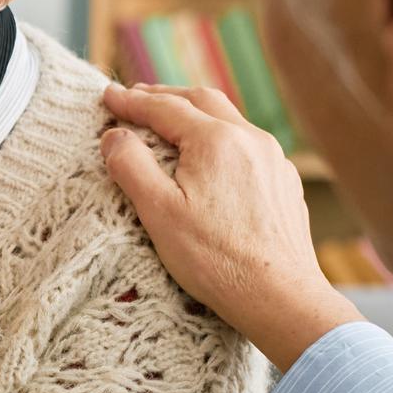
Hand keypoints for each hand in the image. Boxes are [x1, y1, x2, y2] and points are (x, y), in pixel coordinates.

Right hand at [99, 84, 360, 370]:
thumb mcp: (159, 212)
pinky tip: (211, 159)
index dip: (131, 101)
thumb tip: (114, 135)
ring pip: (229, 121)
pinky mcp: (284, 182)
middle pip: (201, 101)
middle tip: (136, 99)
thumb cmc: (215, 260)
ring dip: (195, 114)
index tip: (107, 96)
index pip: (164, 108)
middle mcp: (250, 139)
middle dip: (165, 96)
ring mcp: (273, 160)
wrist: (279, 296)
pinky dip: (220, 139)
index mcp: (216, 141)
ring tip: (170, 123)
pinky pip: (248, 146)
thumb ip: (132, 165)